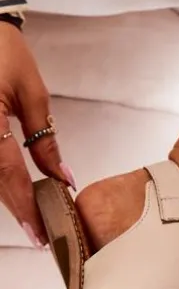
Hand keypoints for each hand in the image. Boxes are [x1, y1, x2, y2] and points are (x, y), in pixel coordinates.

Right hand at [0, 24, 73, 245]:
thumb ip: (44, 140)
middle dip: (17, 209)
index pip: (8, 176)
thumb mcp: (33, 95)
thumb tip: (63, 178)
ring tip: (32, 219)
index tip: (41, 234)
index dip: (25, 208)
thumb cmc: (5, 53)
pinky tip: (15, 193)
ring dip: (7, 197)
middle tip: (42, 235)